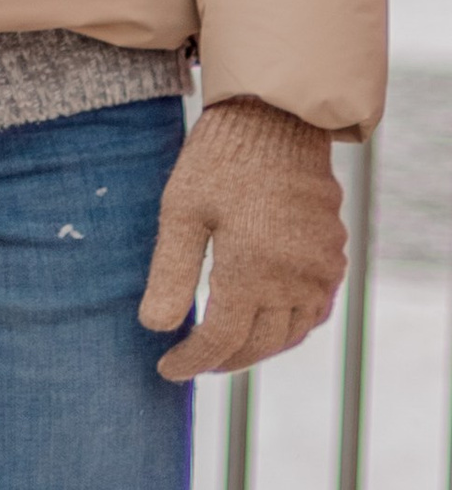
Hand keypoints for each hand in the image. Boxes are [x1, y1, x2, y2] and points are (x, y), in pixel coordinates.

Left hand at [139, 97, 346, 380]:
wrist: (275, 120)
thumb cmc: (219, 161)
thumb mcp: (181, 212)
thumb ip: (171, 274)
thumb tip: (155, 328)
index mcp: (251, 269)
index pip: (221, 340)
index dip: (192, 361)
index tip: (167, 369)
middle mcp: (293, 277)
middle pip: (258, 344)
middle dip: (223, 361)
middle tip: (192, 362)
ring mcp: (320, 269)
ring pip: (291, 334)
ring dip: (258, 349)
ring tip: (225, 350)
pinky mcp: (333, 255)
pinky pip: (317, 310)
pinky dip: (291, 328)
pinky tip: (268, 323)